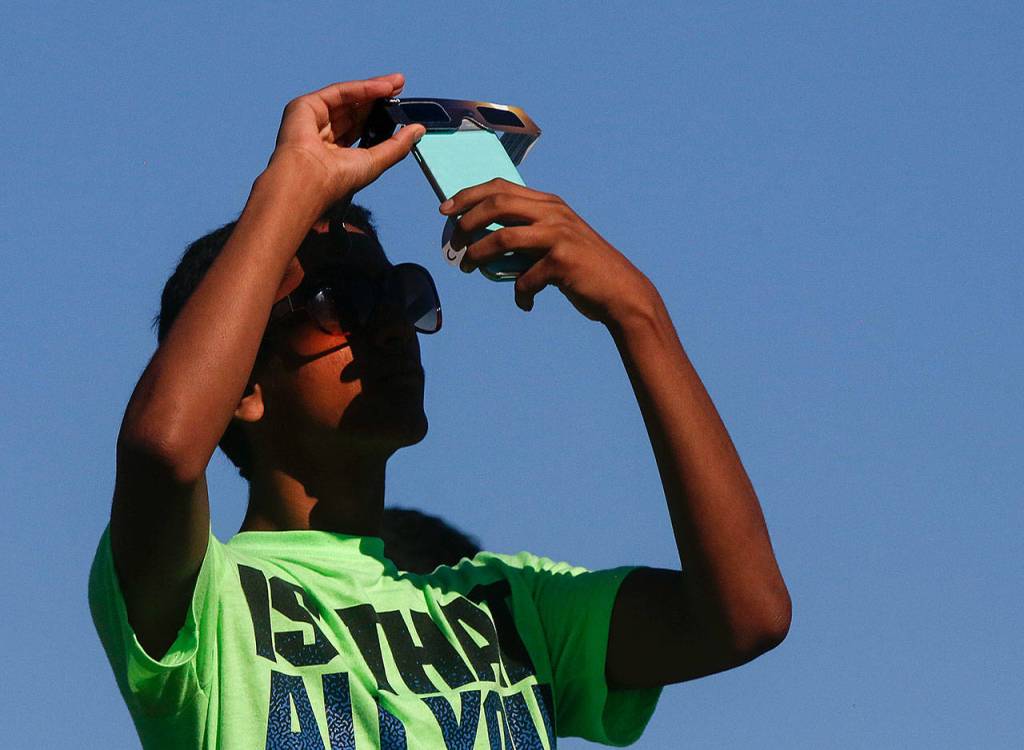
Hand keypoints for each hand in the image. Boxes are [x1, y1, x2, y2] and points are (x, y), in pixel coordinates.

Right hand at [270, 74, 424, 208]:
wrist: (309, 179)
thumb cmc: (337, 179)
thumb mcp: (375, 161)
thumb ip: (397, 146)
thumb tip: (419, 130)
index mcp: (334, 152)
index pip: (360, 127)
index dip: (380, 115)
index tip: (401, 105)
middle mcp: (321, 135)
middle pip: (355, 109)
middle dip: (379, 98)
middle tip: (401, 86)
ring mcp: (311, 119)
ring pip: (348, 98)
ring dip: (374, 89)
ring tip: (397, 83)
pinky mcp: (304, 106)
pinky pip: (339, 92)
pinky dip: (362, 88)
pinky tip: (382, 87)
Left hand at [441, 179, 658, 324]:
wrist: (622, 292)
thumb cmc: (583, 270)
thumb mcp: (556, 241)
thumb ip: (528, 234)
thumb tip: (484, 241)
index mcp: (549, 204)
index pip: (500, 187)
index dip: (468, 195)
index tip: (445, 210)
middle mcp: (553, 213)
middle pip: (496, 204)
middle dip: (466, 221)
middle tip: (453, 242)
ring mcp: (559, 235)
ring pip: (502, 238)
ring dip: (478, 255)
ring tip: (468, 268)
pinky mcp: (563, 262)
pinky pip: (525, 278)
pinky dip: (520, 294)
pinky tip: (525, 303)